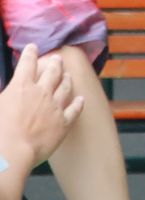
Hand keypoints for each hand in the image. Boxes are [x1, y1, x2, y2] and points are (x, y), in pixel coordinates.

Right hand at [0, 45, 83, 167]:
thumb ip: (3, 96)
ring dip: (67, 79)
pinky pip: (74, 109)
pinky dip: (78, 103)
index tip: (33, 47)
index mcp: (20, 86)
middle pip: (52, 72)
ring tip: (69, 75)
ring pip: (65, 88)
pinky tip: (81, 99)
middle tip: (58, 58)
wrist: (11, 153)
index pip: (27, 64)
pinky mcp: (63, 123)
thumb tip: (6, 92)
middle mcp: (41, 92)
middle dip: (55, 63)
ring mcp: (54, 107)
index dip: (30, 54)